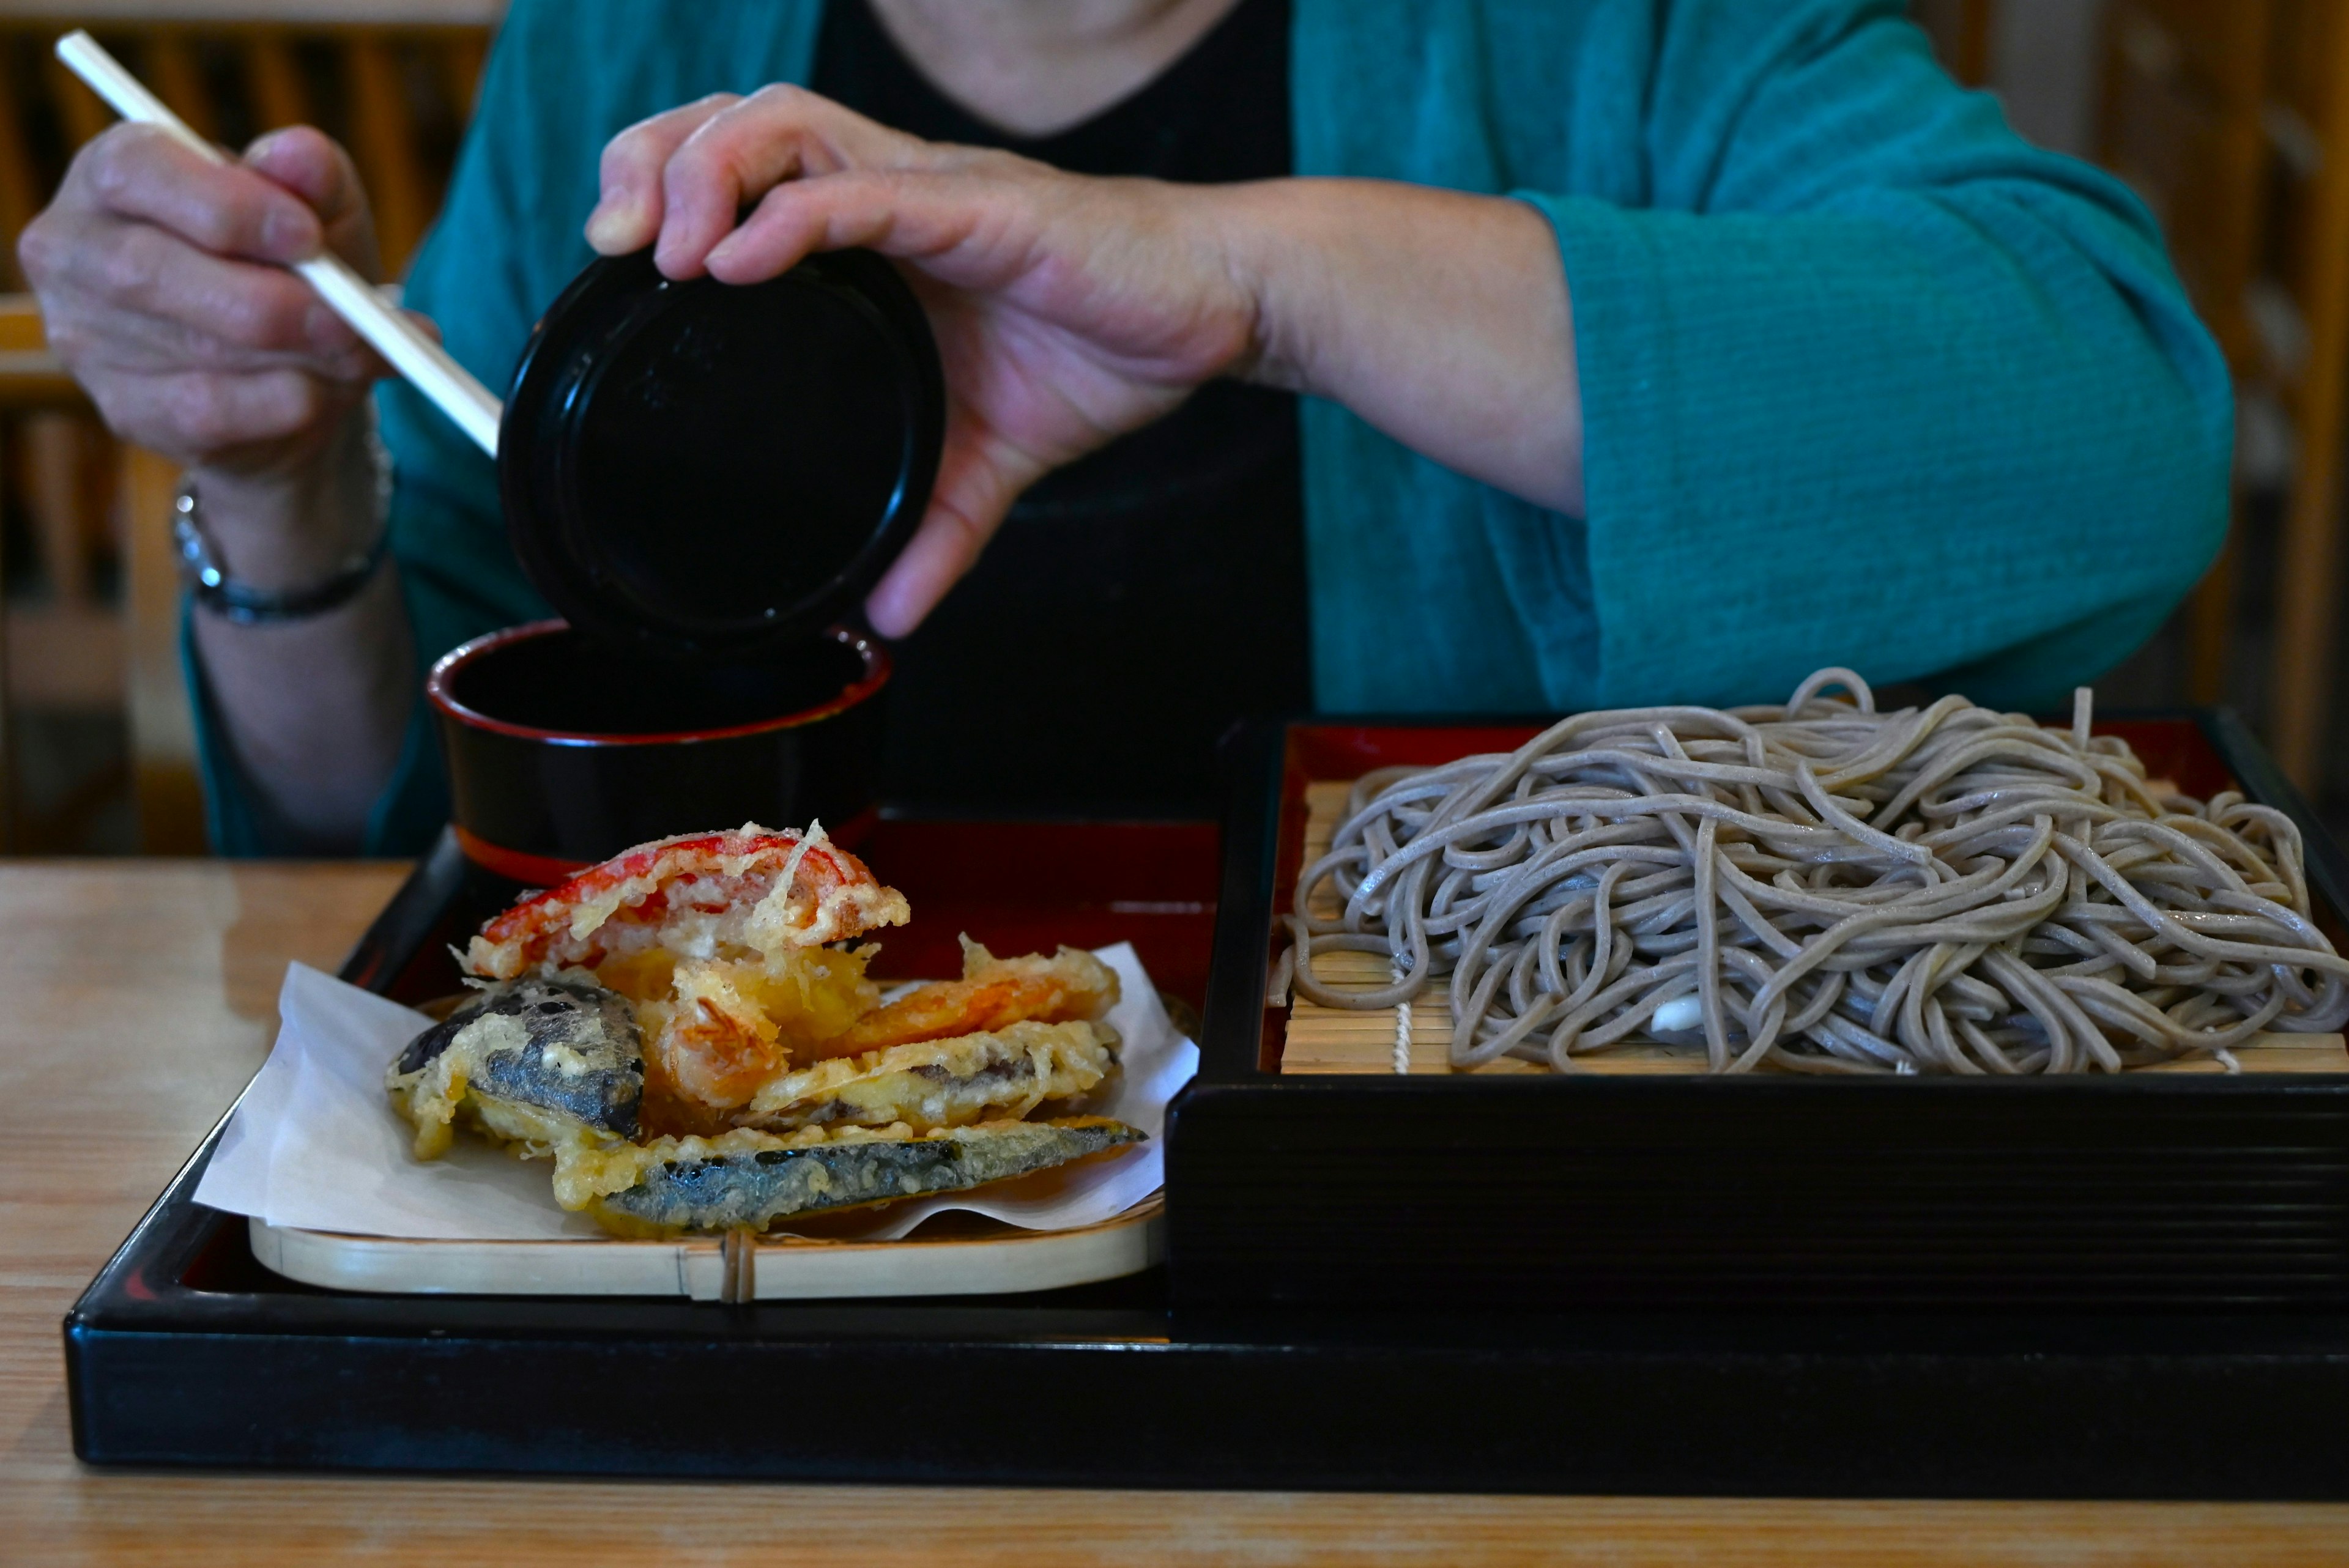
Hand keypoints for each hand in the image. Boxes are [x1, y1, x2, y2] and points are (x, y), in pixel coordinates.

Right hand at [20, 124, 397, 490]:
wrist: (293, 374)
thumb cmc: (294, 267)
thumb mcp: (321, 210)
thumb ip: (316, 179)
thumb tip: (301, 155)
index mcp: (115, 171)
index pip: (136, 170)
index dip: (226, 205)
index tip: (307, 236)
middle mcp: (75, 248)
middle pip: (146, 267)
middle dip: (266, 299)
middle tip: (350, 319)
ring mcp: (85, 334)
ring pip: (187, 346)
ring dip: (292, 356)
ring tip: (358, 354)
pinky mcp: (122, 408)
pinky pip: (204, 411)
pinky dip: (281, 404)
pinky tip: (323, 394)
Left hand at [585, 88, 1264, 636]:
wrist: (1214, 311)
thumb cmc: (1104, 347)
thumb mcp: (994, 464)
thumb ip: (934, 533)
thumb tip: (890, 616)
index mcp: (872, 237)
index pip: (733, 174)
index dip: (657, 197)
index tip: (610, 272)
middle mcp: (884, 191)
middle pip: (728, 122)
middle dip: (648, 162)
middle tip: (607, 247)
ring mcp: (927, 191)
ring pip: (782, 126)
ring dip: (701, 175)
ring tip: (662, 250)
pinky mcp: (979, 208)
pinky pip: (865, 191)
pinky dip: (793, 219)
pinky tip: (738, 257)